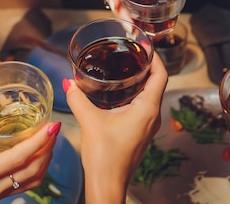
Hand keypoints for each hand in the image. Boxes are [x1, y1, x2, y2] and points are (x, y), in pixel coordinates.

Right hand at [0, 98, 59, 203]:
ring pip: (30, 182)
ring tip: (47, 141)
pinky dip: (33, 171)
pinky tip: (33, 156)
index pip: (18, 158)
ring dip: (43, 162)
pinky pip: (21, 187)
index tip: (52, 125)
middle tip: (54, 128)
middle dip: (48, 150)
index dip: (38, 141)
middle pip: (32, 172)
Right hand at [64, 53, 167, 203]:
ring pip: (149, 95)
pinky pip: (142, 107)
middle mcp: (152, 116)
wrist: (107, 185)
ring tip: (122, 67)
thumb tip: (68, 82)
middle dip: (145, 66)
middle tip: (129, 51)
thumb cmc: (105, 156)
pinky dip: (134, 95)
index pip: (161, 74)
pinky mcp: (140, 133)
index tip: (144, 44)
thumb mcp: (89, 121)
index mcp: (147, 108)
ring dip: (140, 81)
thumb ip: (78, 98)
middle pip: (156, 83)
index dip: (155, 57)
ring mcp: (147, 126)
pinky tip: (116, 92)